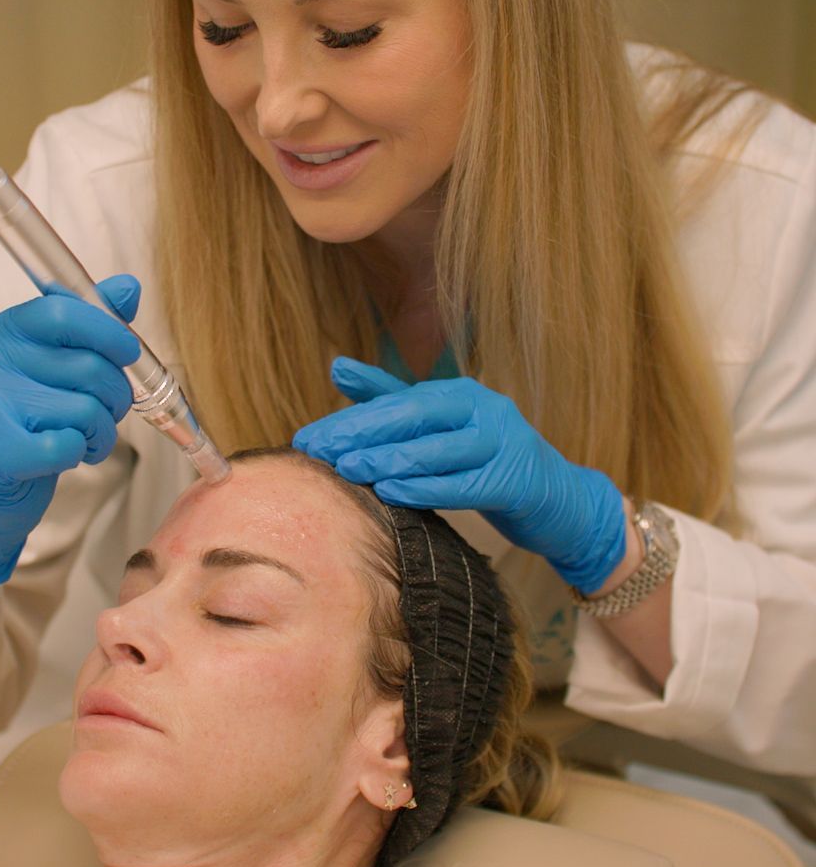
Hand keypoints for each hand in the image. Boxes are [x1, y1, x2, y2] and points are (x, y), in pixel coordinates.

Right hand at [0, 275, 141, 584]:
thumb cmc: (34, 414)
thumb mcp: (59, 361)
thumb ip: (93, 322)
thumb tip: (129, 287)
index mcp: (6, 330)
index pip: (64, 312)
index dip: (109, 332)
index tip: (128, 353)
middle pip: (88, 366)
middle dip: (116, 394)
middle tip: (107, 410)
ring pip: (86, 409)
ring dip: (103, 431)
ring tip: (86, 436)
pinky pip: (68, 445)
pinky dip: (82, 452)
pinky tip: (70, 453)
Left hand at [293, 357, 625, 592]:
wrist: (559, 500)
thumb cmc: (487, 462)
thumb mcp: (440, 428)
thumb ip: (391, 398)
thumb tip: (336, 366)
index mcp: (457, 393)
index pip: (394, 402)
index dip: (348, 419)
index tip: (307, 437)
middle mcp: (480, 408)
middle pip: (412, 417)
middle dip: (360, 433)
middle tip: (317, 451)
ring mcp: (501, 441)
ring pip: (436, 449)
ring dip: (387, 459)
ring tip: (346, 469)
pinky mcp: (516, 479)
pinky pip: (463, 483)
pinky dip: (425, 487)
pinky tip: (391, 492)